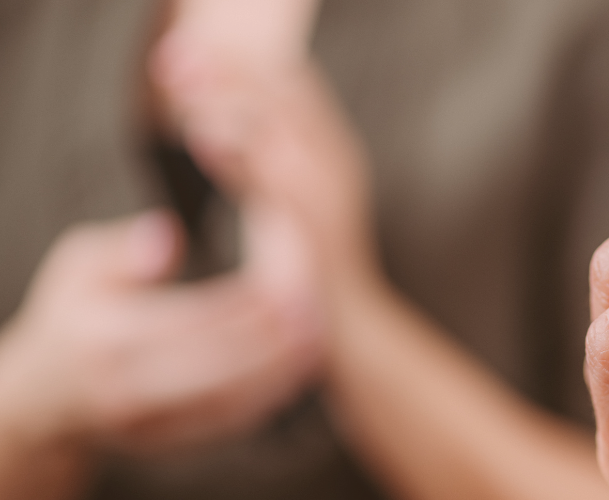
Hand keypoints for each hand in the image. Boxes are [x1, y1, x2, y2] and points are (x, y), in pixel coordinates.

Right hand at [0, 210, 319, 454]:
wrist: (45, 394)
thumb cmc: (73, 317)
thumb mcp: (78, 267)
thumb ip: (123, 248)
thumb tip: (169, 234)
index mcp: (105, 337)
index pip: (193, 317)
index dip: (245, 299)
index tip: (287, 279)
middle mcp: (125, 386)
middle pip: (218, 360)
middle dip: (273, 335)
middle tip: (316, 308)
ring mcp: (146, 421)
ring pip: (229, 398)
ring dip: (280, 369)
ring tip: (318, 337)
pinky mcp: (166, 441)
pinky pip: (226, 422)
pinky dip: (267, 396)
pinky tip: (296, 369)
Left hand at [151, 0, 375, 291]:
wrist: (354, 341)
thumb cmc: (313, 283)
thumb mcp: (284, 213)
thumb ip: (259, 170)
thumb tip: (210, 125)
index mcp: (335, 157)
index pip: (293, 88)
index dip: (241, 64)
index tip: (188, 51)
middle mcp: (341, 167)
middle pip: (287, 96)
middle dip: (228, 71)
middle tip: (174, 57)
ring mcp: (334, 200)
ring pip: (283, 129)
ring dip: (228, 101)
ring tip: (179, 84)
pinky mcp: (318, 236)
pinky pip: (276, 185)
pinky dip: (237, 156)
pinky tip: (200, 137)